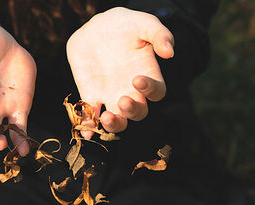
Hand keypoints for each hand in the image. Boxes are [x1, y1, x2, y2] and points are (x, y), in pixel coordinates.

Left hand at [66, 7, 173, 138]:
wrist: (96, 27)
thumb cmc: (125, 25)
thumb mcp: (143, 23)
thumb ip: (159, 34)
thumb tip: (169, 51)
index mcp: (148, 75)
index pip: (156, 92)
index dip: (150, 90)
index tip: (137, 79)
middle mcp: (132, 91)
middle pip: (138, 113)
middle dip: (132, 111)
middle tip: (123, 100)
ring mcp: (111, 96)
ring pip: (117, 121)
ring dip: (113, 124)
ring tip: (106, 117)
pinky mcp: (91, 96)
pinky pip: (91, 116)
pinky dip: (88, 125)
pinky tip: (85, 130)